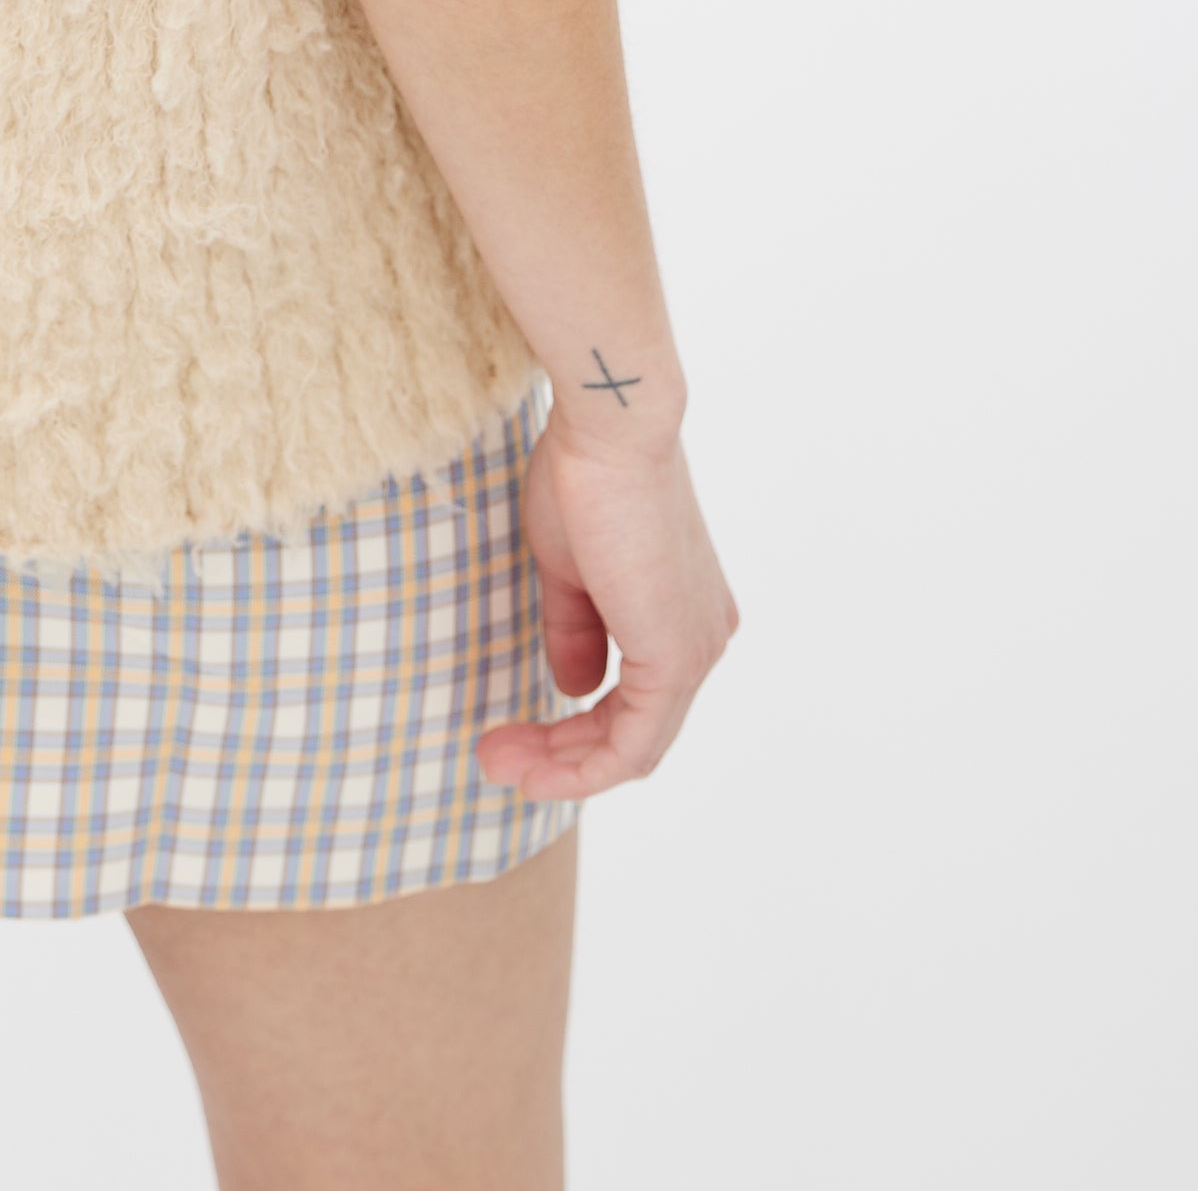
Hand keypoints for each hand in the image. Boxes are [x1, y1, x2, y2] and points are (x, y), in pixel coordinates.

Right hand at [474, 413, 734, 797]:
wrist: (612, 431)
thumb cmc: (585, 475)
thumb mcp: (568, 566)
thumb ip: (576, 628)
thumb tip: (575, 689)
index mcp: (683, 612)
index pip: (634, 700)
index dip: (571, 730)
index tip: (509, 733)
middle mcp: (702, 637)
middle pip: (634, 732)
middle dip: (561, 756)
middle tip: (495, 757)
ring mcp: (694, 651)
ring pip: (633, 745)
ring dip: (563, 767)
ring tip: (497, 763)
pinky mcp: (675, 658)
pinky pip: (632, 744)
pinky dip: (581, 767)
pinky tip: (531, 766)